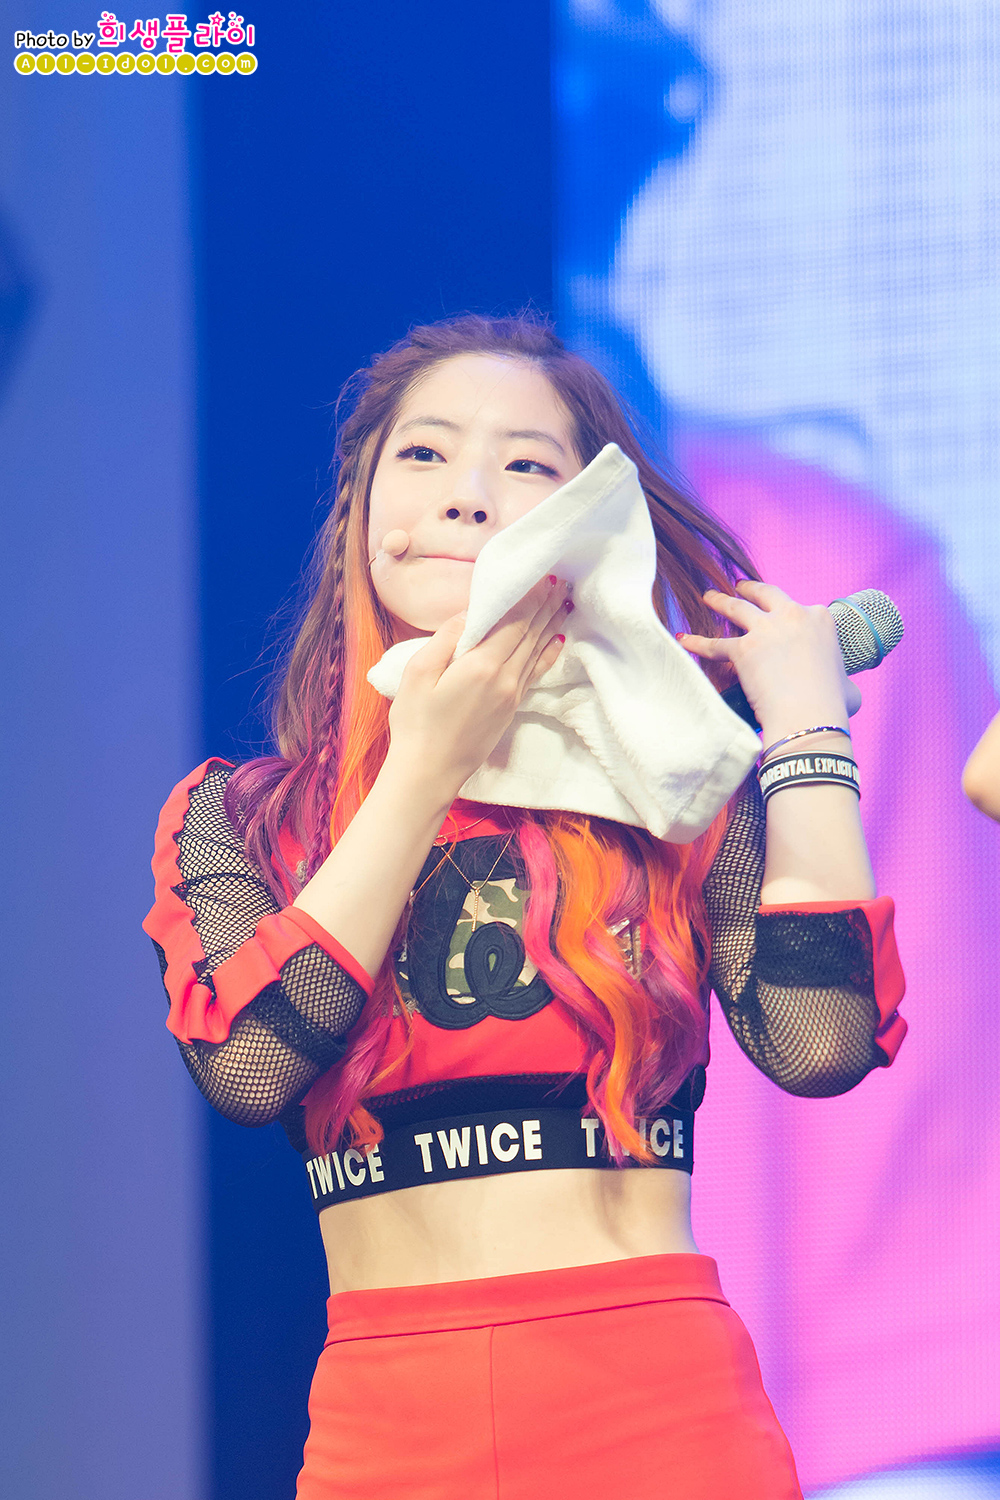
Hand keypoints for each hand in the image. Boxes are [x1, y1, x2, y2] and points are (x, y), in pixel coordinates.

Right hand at [385, 576, 571, 791]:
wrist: (428, 772)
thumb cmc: (416, 723)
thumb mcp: (418, 673)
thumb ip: (446, 639)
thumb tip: (470, 613)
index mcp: (481, 665)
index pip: (513, 622)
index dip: (529, 597)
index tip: (541, 575)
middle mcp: (504, 678)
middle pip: (530, 633)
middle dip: (545, 605)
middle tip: (560, 581)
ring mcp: (511, 695)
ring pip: (537, 651)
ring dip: (551, 623)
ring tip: (564, 602)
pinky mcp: (511, 709)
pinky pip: (535, 673)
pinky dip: (548, 653)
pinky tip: (558, 640)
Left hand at [677, 580, 859, 740]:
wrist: (810, 716)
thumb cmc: (832, 705)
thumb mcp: (848, 685)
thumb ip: (842, 679)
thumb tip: (845, 690)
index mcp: (820, 618)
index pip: (802, 609)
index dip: (790, 615)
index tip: (783, 619)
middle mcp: (792, 616)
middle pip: (766, 594)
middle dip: (750, 588)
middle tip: (740, 587)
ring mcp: (765, 630)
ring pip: (736, 608)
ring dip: (720, 601)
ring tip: (709, 597)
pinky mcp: (742, 649)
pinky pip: (714, 644)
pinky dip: (697, 641)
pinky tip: (684, 639)